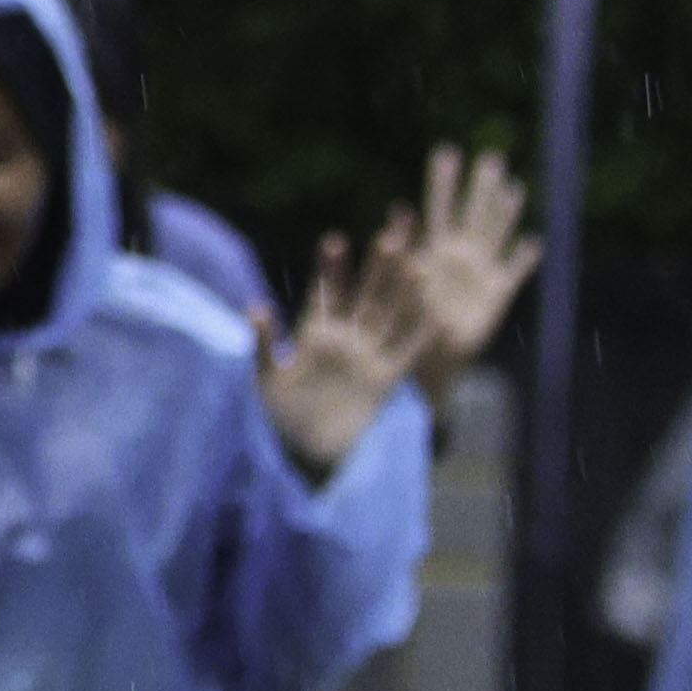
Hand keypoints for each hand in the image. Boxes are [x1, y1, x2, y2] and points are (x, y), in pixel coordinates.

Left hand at [258, 233, 415, 476]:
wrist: (305, 453)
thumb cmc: (280, 415)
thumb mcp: (266, 379)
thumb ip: (263, 343)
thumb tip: (254, 306)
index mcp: (315, 334)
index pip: (325, 294)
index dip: (330, 269)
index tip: (334, 240)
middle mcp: (345, 340)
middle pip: (362, 297)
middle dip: (374, 270)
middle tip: (386, 237)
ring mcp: (367, 357)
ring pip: (388, 318)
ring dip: (401, 293)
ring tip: (414, 263)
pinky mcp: (384, 380)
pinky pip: (406, 354)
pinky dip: (420, 337)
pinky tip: (437, 315)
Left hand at [385, 146, 535, 376]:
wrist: (426, 358)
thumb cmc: (405, 323)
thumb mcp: (400, 288)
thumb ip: (402, 257)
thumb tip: (392, 222)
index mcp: (431, 250)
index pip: (438, 207)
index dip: (443, 181)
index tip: (445, 152)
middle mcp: (457, 256)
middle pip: (472, 213)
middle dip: (481, 186)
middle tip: (490, 156)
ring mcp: (478, 273)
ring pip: (495, 235)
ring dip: (505, 213)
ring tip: (513, 187)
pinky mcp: (496, 296)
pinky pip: (514, 272)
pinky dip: (524, 259)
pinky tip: (534, 242)